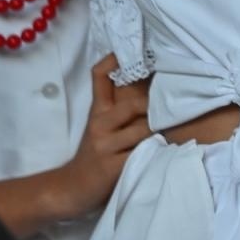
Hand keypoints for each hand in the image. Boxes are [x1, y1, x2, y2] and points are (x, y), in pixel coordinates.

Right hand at [59, 54, 151, 212]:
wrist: (72, 188)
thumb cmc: (97, 152)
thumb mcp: (102, 124)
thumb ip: (120, 104)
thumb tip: (148, 78)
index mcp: (98, 110)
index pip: (100, 76)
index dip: (115, 60)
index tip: (138, 52)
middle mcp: (100, 123)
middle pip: (133, 103)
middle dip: (154, 108)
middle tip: (167, 111)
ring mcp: (105, 145)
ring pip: (144, 128)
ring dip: (157, 133)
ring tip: (162, 138)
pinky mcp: (112, 166)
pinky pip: (143, 152)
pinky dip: (155, 152)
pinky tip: (159, 154)